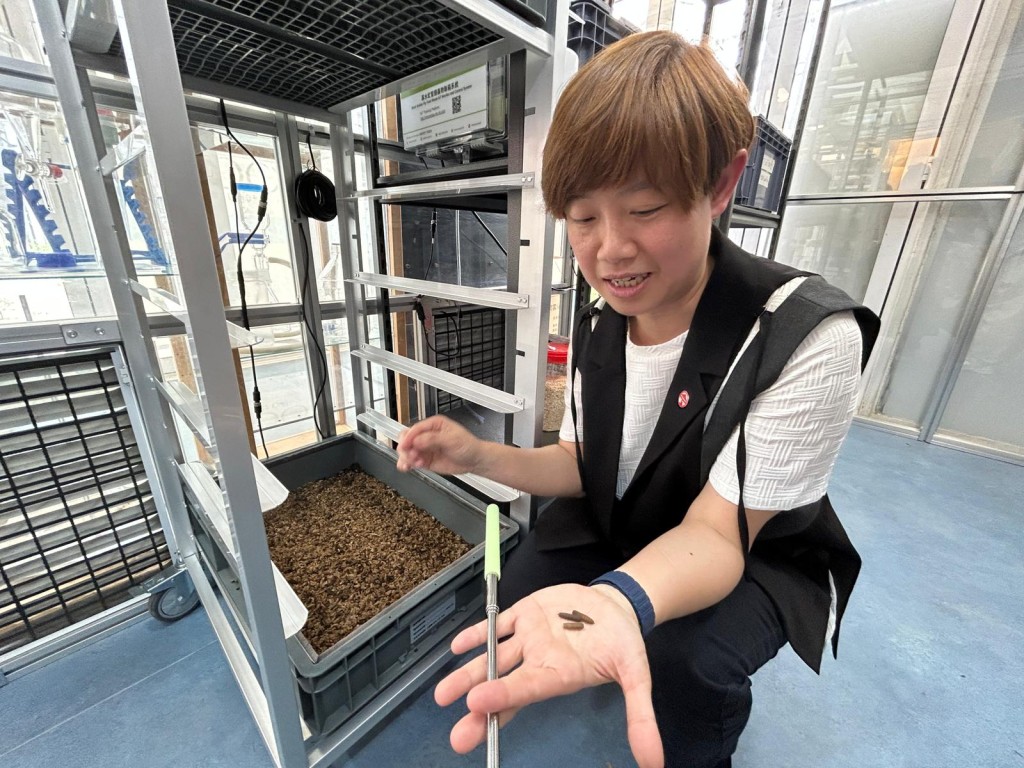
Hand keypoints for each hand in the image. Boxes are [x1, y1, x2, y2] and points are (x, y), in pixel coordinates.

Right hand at [395, 415, 481, 475]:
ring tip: (415, 463)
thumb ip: (433, 439)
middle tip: (411, 456)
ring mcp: (425, 448)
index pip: (416, 429)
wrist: (474, 461)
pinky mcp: (425, 460)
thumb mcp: (451, 439)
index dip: (408, 437)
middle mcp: (427, 435)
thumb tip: (416, 440)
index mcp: (434, 425)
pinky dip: (406, 464)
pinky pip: (411, 461)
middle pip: (407, 438)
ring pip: (407, 451)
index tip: (405, 446)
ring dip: (406, 457)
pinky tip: (408, 468)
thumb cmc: (467, 445)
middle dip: (406, 448)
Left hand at [434, 583, 663, 767]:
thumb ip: (640, 716)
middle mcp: (538, 660)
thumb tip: (655, 763)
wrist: (618, 604)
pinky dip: (478, 633)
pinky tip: (458, 646)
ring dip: (468, 672)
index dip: (503, 698)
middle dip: (478, 706)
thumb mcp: (637, 675)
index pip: (526, 689)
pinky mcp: (526, 612)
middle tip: (456, 734)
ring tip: (443, 695)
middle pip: (502, 684)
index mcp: (559, 676)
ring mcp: (529, 637)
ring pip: (493, 656)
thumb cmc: (623, 642)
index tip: (476, 707)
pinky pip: (497, 625)